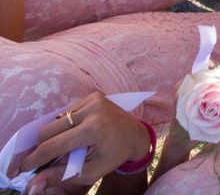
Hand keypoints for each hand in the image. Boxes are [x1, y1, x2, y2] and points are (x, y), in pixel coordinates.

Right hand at [21, 93, 149, 191]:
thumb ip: (60, 176)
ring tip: (63, 147)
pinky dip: (65, 125)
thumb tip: (33, 183)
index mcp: (93, 129)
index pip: (53, 145)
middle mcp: (92, 109)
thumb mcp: (90, 171)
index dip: (34, 159)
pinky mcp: (93, 95)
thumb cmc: (114, 156)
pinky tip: (75, 133)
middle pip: (48, 130)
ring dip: (53, 136)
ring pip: (55, 120)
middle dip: (41, 147)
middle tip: (40, 160)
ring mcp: (92, 99)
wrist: (136, 134)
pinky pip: (66, 113)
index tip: (22, 169)